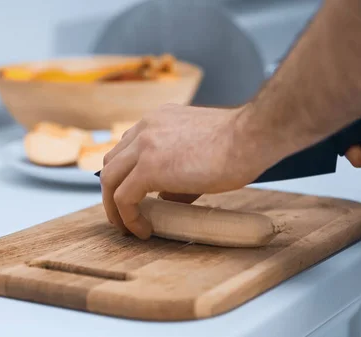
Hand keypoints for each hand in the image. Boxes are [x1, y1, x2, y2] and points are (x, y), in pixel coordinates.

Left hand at [99, 103, 275, 238]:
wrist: (251, 137)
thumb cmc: (239, 144)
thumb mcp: (200, 151)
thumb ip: (178, 171)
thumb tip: (165, 197)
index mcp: (158, 120)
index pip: (127, 147)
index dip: (125, 174)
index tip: (131, 195)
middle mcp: (146, 128)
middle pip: (112, 162)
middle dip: (112, 191)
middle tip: (122, 213)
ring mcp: (144, 145)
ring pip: (110, 179)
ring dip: (114, 206)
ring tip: (127, 226)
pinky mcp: (148, 167)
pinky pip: (124, 197)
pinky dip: (128, 217)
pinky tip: (142, 230)